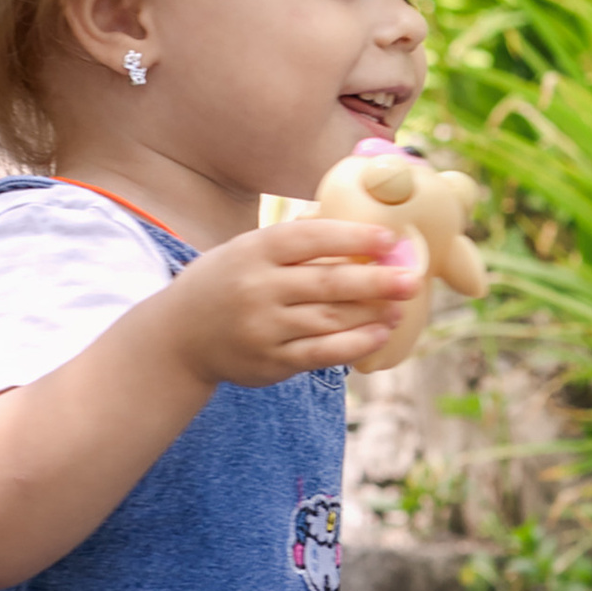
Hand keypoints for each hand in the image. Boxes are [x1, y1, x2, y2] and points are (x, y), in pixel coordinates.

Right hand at [158, 219, 423, 389]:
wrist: (179, 337)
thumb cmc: (226, 284)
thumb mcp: (245, 250)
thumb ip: (291, 243)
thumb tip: (352, 229)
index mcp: (254, 250)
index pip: (308, 238)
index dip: (351, 238)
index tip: (388, 240)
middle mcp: (258, 287)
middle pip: (328, 282)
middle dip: (376, 280)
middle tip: (412, 278)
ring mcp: (265, 327)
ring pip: (330, 319)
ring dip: (372, 313)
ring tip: (401, 305)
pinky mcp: (272, 361)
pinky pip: (322, 353)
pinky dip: (355, 344)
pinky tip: (380, 334)